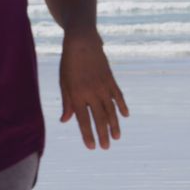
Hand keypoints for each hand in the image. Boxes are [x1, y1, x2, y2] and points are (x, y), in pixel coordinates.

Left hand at [59, 30, 128, 149]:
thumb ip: (67, 103)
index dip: (87, 135)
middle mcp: (91, 93)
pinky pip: (118, 95)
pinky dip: (122, 105)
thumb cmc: (69, 64)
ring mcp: (103, 86)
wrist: (82, 42)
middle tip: (106, 147)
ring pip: (111, 109)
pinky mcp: (110, 79)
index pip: (83, 120)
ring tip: (117, 137)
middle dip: (103, 134)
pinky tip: (126, 115)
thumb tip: (65, 120)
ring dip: (114, 124)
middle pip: (99, 118)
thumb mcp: (64, 83)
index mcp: (77, 95)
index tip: (91, 147)